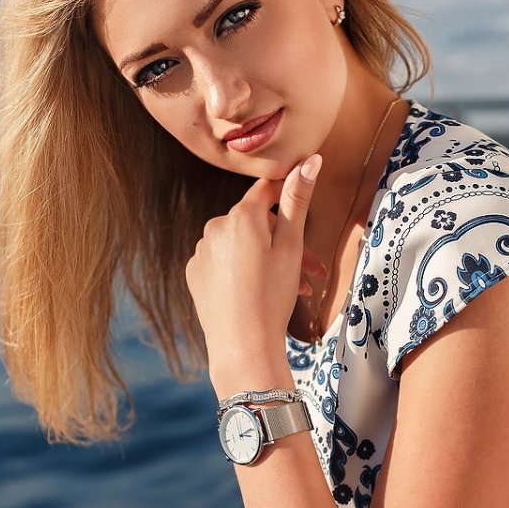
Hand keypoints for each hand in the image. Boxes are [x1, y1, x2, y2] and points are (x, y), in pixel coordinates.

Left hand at [186, 152, 323, 363]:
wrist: (243, 347)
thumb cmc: (272, 296)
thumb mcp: (292, 247)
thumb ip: (297, 201)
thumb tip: (309, 160)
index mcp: (241, 216)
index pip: (267, 189)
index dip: (289, 194)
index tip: (303, 202)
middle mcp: (214, 227)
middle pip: (257, 223)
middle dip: (285, 241)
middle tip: (313, 271)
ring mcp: (201, 251)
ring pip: (241, 245)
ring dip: (266, 259)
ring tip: (291, 288)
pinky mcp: (195, 274)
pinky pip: (223, 262)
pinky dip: (242, 270)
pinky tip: (259, 292)